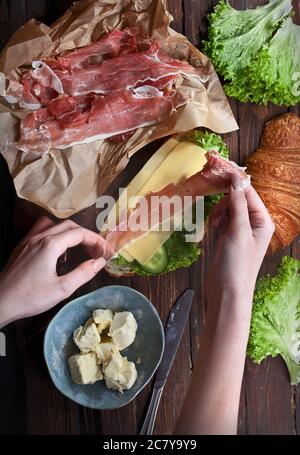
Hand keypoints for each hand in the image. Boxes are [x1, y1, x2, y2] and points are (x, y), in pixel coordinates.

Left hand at [0, 217, 112, 327]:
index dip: (96, 240)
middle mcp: (39, 237)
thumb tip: (99, 262)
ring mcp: (29, 240)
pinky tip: (57, 250)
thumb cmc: (29, 298)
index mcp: (50, 245)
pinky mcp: (22, 246)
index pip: (80, 233)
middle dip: (86, 235)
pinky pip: (42, 230)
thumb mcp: (62, 289)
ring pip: (55, 224)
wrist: (0, 302)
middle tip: (97, 250)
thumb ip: (83, 273)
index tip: (106, 251)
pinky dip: (55, 234)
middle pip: (69, 225)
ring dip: (70, 232)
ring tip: (79, 247)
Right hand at [206, 175, 274, 307]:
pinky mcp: (227, 238)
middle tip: (210, 181)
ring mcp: (239, 231)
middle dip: (224, 194)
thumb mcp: (239, 231)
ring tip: (215, 224)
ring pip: (226, 208)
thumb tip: (236, 179)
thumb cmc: (237, 266)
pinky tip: (212, 230)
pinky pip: (220, 219)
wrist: (226, 292)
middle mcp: (253, 224)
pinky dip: (214, 221)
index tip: (219, 164)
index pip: (248, 191)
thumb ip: (237, 204)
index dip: (234, 177)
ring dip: (218, 211)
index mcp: (262, 221)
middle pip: (237, 198)